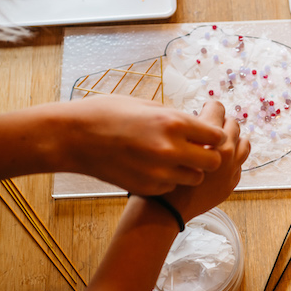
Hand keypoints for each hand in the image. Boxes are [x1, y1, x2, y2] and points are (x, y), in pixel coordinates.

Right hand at [56, 95, 224, 194]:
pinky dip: (170, 179)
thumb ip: (175, 117)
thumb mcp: (147, 105)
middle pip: (213, 162)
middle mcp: (171, 149)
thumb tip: (196, 124)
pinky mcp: (147, 186)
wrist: (74, 137)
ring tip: (175, 160)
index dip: (214, 136)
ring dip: (191, 170)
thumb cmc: (107, 113)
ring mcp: (159, 171)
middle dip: (209, 156)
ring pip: (195, 178)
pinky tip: (155, 168)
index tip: (207, 135)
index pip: (217, 136)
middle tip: (198, 151)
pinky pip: (172, 186)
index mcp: (174, 122)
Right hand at [162, 101, 249, 221]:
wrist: (161, 210)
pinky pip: (241, 163)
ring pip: (243, 142)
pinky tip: (220, 161)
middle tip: (212, 127)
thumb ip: (182, 121)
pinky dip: (233, 159)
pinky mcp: (231, 183)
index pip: (217, 108)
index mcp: (204, 136)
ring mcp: (229, 169)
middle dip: (221, 123)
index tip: (207, 110)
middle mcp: (221, 150)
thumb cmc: (159, 171)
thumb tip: (196, 112)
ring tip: (220, 143)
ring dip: (232, 140)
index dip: (211, 108)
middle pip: (232, 124)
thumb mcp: (164, 140)